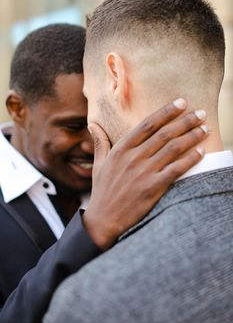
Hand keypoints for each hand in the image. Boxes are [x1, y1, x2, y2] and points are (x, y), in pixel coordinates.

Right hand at [82, 99, 208, 249]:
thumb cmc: (102, 190)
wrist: (104, 219)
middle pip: (165, 133)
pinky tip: (201, 152)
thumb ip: (100, 142)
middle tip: (200, 113)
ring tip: (205, 128)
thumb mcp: (98, 164)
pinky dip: (190, 159)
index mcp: (121, 149)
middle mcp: (134, 157)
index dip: (166, 112)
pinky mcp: (153, 187)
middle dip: (185, 121)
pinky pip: (176, 169)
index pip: (148, 124)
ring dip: (192, 136)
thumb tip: (92, 124)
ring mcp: (144, 172)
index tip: (181, 103)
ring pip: (173, 148)